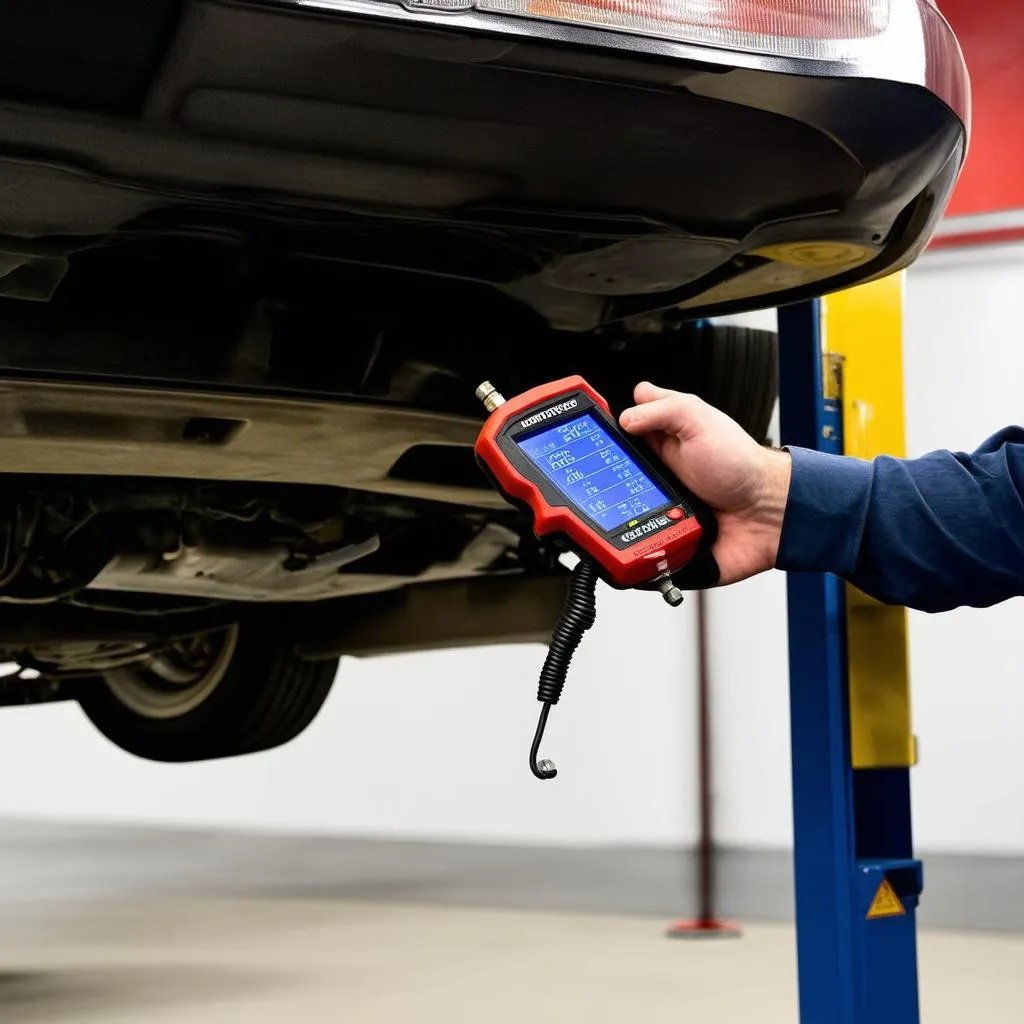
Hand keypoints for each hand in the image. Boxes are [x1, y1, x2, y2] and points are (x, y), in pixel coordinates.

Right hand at [620, 382, 790, 584]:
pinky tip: (637, 547)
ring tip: (627, 518)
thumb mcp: (700, 420)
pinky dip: (634, 554)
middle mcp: (655, 479)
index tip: (584, 445)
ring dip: (617, 523)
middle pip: (609, 485)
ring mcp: (658, 512)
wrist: (770, 515)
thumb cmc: (743, 467)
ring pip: (618, 521)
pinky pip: (638, 553)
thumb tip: (624, 416)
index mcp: (659, 447)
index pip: (618, 441)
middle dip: (600, 490)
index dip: (601, 443)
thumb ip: (662, 409)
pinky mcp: (665, 543)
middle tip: (601, 488)